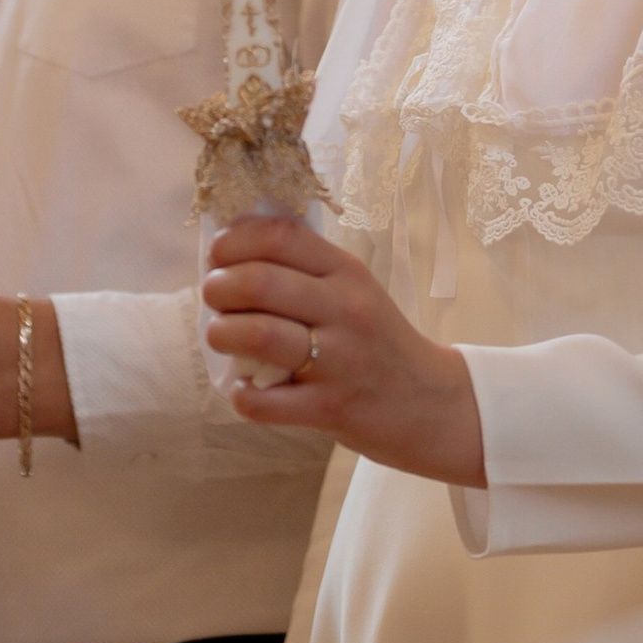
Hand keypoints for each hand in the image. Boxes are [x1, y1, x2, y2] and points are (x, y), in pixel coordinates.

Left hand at [201, 215, 483, 486]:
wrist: (430, 403)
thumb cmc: (377, 341)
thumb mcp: (355, 290)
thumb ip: (306, 268)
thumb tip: (235, 246)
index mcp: (347, 272)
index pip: (280, 236)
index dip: (235, 241)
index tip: (218, 255)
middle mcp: (345, 309)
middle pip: (260, 282)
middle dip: (219, 287)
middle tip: (213, 297)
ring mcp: (340, 359)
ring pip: (259, 334)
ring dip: (222, 334)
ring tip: (220, 337)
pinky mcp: (331, 407)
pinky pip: (266, 401)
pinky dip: (242, 395)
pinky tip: (244, 388)